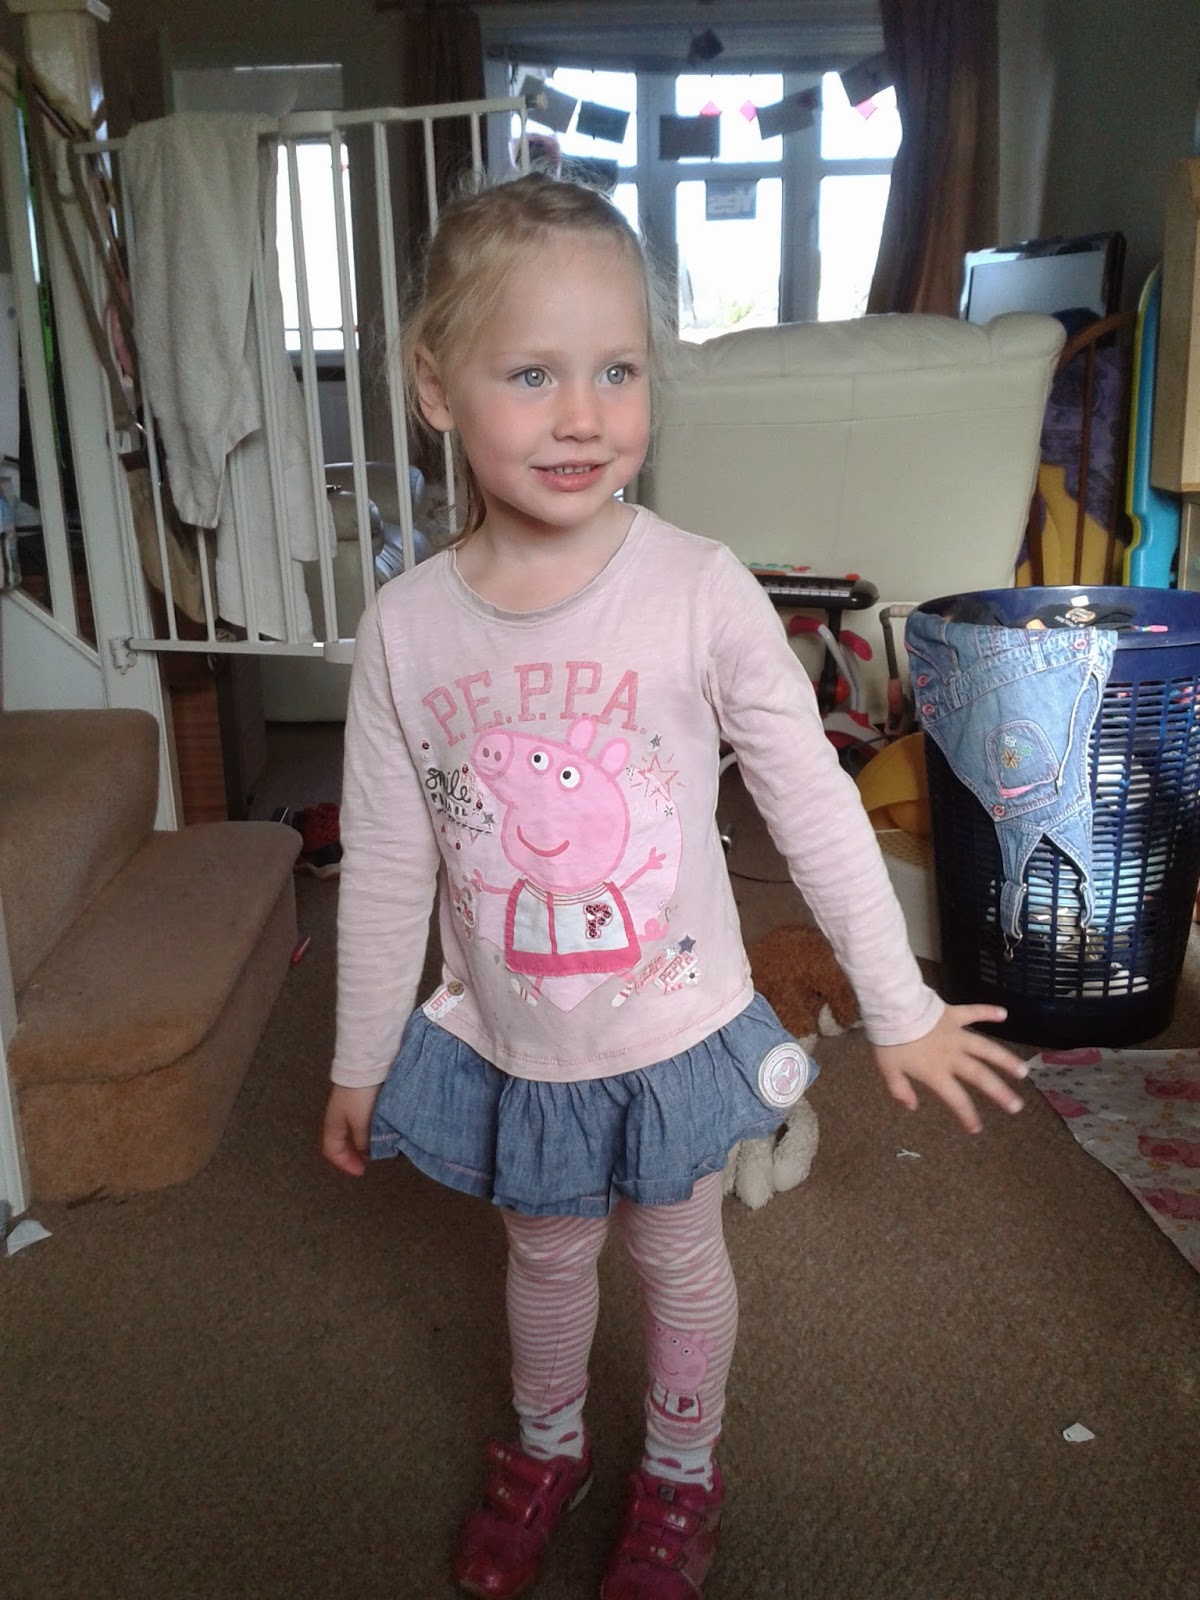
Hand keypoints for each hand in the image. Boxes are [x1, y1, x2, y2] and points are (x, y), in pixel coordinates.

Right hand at [322, 1083, 379, 1175]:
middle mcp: (337, 1117)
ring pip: (352, 1132)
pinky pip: (361, 1122)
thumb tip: (366, 1152)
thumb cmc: (360, 1095)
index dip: (345, 1164)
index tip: (361, 1171)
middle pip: (341, 1142)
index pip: (332, 1151)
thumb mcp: (361, 1122)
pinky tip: (379, 1131)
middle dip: (353, 1155)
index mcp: (333, 1124)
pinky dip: (367, 1131)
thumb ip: (363, 1140)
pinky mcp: (359, 1099)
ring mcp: (347, 1108)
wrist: (366, 1065)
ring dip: (362, 1142)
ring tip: (376, 1147)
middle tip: (368, 1161)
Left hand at [872, 1005, 1028, 1134]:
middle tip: (1017, 1106)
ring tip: (1023, 1071)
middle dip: (999, 1093)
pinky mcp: (954, 1014)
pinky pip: (974, 1012)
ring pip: (986, 1048)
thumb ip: (900, 1090)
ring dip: (1005, 1059)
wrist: (893, 1008)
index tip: (976, 1129)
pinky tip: (1004, 1014)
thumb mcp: (887, 1070)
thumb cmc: (890, 1040)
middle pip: (980, 1077)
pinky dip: (988, 1011)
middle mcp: (952, 1056)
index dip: (967, 1115)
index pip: (956, 1099)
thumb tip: (911, 1107)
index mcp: (936, 1072)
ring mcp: (956, 1034)